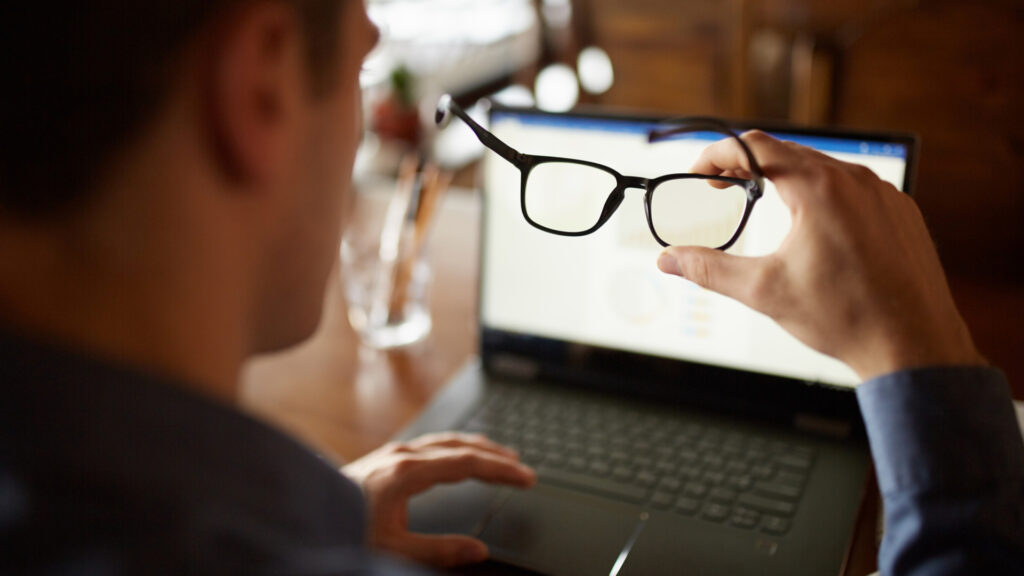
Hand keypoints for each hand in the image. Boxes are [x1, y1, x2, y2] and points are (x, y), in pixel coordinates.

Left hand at [342, 432, 535, 566]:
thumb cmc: (342, 531)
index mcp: (408, 472)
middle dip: (496, 456)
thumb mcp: (393, 549)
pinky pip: (432, 444)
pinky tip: (459, 455)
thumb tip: (478, 551)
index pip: (468, 463)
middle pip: (461, 446)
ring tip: (500, 456)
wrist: (301, 516)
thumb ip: (439, 550)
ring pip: (446, 441)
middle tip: (523, 468)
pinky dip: (457, 448)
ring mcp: (393, 452)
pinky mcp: (386, 458)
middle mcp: (403, 455)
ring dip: (477, 447)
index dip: (502, 471)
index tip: (527, 478)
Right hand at [657, 131, 983, 380]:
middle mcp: (855, 181)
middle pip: (789, 153)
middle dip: (748, 166)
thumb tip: (669, 259)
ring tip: (764, 202)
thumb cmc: (845, 317)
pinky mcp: (902, 212)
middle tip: (722, 187)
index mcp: (819, 189)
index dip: (718, 155)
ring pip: (824, 169)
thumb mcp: (763, 291)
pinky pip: (855, 189)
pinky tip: (814, 226)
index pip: (756, 147)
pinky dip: (824, 195)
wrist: (913, 344)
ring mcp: (884, 194)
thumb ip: (708, 269)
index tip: (701, 174)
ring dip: (787, 178)